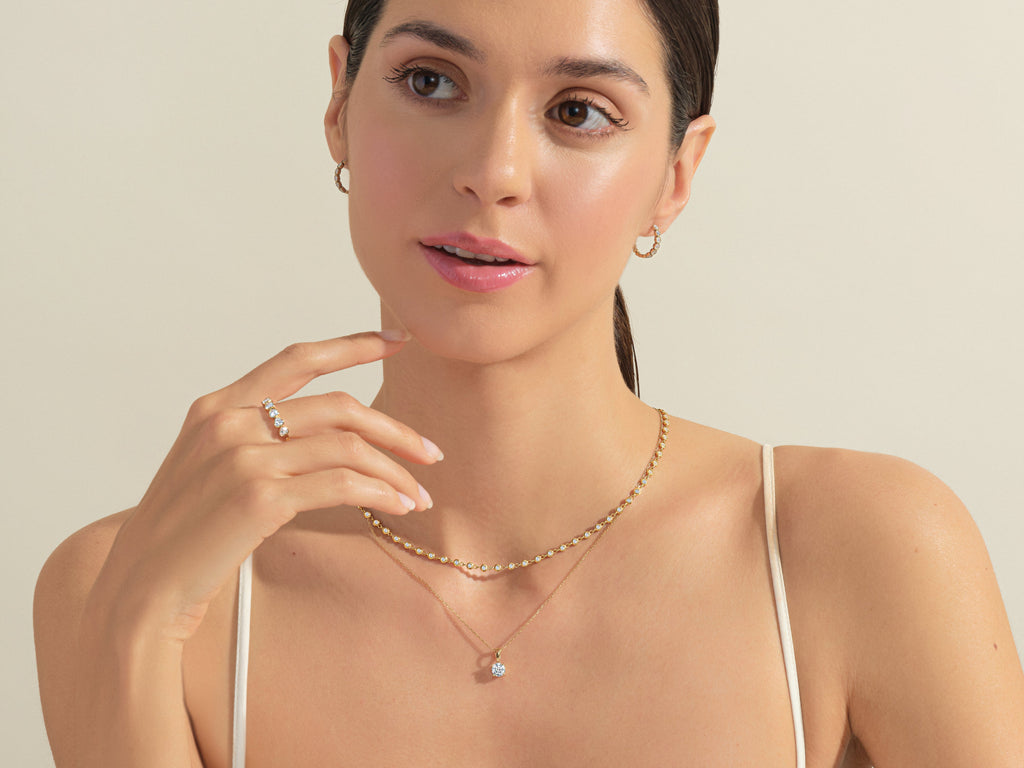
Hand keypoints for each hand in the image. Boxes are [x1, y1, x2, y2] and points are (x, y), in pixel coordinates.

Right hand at [89, 330, 441, 642]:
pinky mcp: (260, 496)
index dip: (352, 345)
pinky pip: (342, 483)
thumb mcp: (211, 469)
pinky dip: (381, 492)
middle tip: (431, 452)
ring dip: (396, 471)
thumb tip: (329, 439)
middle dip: (395, 428)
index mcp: (217, 406)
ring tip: (421, 495)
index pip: (298, 359)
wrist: (143, 591)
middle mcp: (229, 421)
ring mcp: (243, 456)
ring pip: (348, 446)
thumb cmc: (184, 537)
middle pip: (339, 406)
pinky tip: (400, 507)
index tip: (397, 343)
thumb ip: (256, 440)